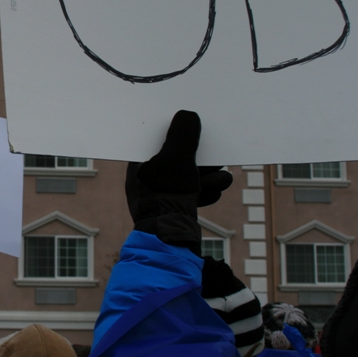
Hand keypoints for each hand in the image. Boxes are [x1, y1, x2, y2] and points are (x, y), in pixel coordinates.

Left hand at [126, 111, 231, 252]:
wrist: (172, 242)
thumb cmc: (168, 197)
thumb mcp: (177, 159)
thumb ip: (183, 134)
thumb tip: (187, 115)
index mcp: (138, 165)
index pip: (156, 139)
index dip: (177, 131)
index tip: (195, 124)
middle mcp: (146, 180)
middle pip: (177, 157)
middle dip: (201, 158)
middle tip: (216, 156)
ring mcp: (161, 196)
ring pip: (189, 176)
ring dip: (207, 176)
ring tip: (219, 179)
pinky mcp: (175, 209)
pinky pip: (193, 192)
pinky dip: (205, 191)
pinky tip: (214, 193)